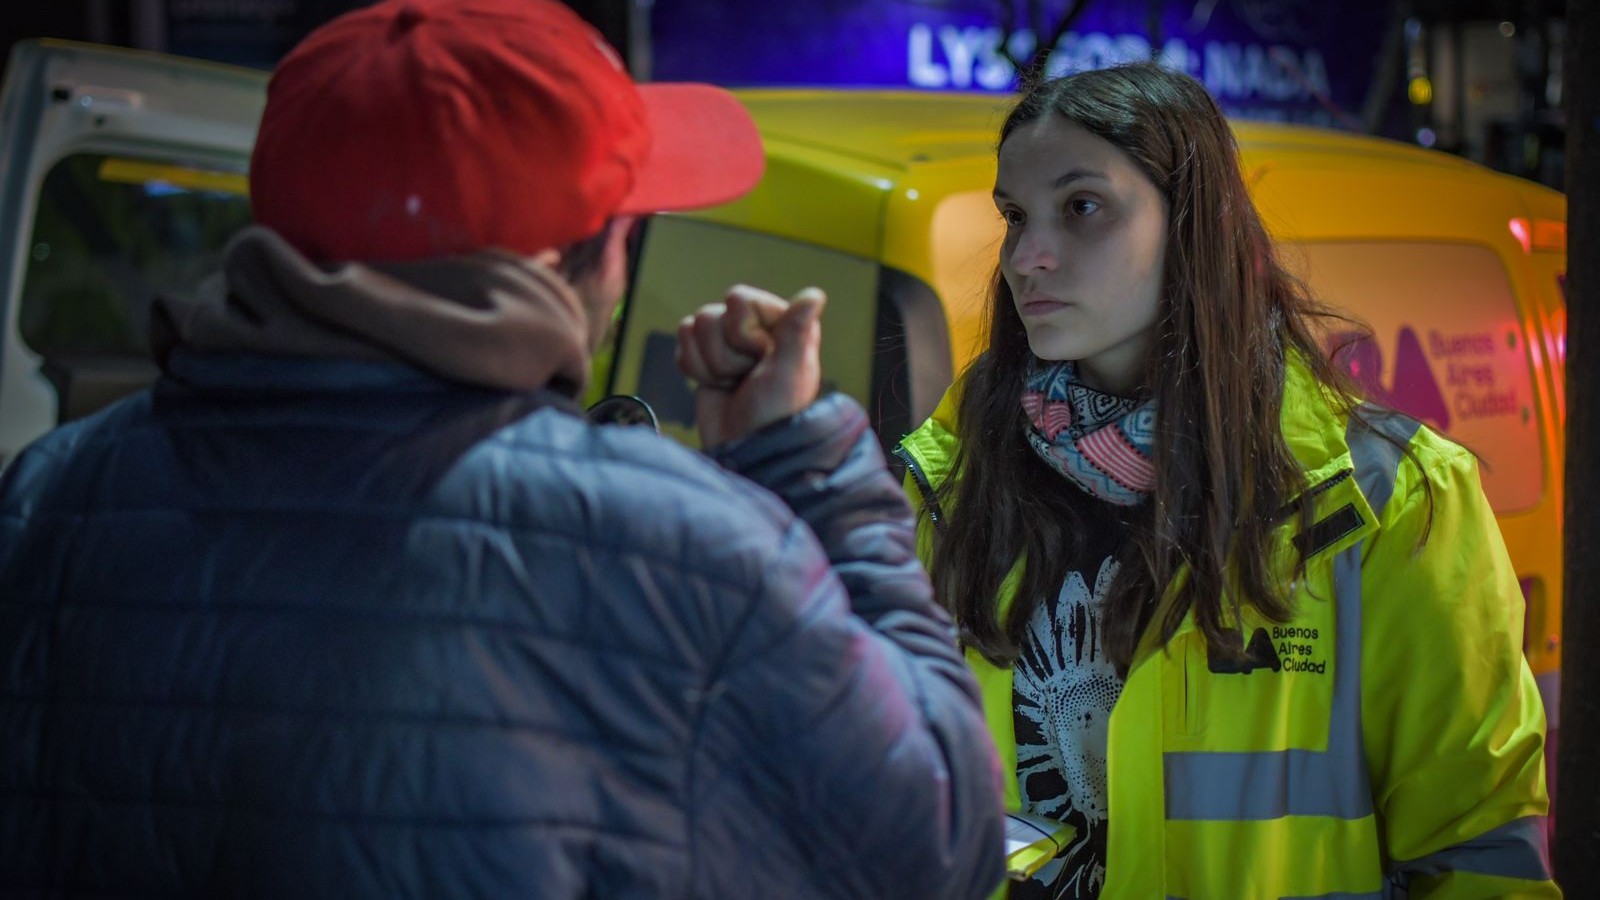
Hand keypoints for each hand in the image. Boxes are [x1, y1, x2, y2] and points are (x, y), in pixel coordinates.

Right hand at [675, 284, 825, 447]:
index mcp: (781, 321)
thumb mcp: (789, 373)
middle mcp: (756, 325)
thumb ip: (797, 331)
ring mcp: (729, 340)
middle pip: (711, 314)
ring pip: (694, 327)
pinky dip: (695, 371)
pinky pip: (683, 345)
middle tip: (746, 377)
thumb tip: (815, 295)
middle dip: (724, 355)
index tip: (762, 359)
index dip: (741, 333)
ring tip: (734, 383)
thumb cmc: (776, 414)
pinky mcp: (706, 356)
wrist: (746, 448)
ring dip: (711, 365)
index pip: (738, 299)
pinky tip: (718, 385)